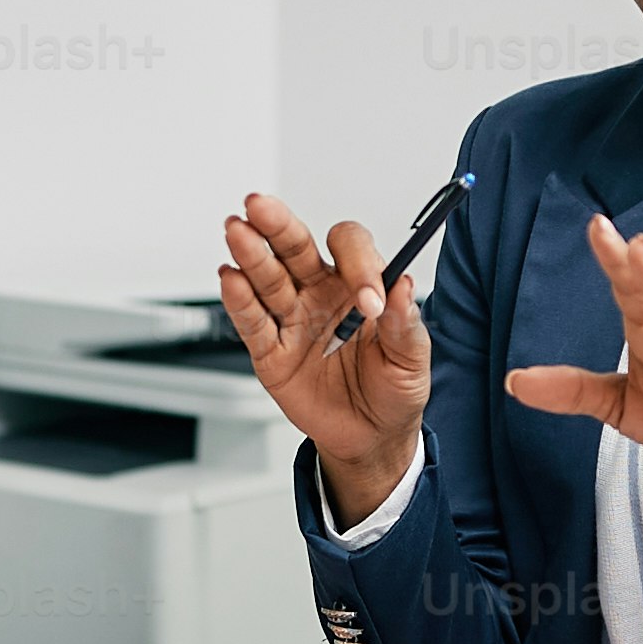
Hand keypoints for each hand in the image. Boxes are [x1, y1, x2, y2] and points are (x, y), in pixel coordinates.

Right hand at [213, 192, 433, 524]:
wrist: (370, 437)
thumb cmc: (394, 389)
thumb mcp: (412, 360)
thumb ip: (404, 322)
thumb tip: (402, 285)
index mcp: (359, 285)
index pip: (351, 249)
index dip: (358, 264)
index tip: (368, 300)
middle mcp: (321, 293)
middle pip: (296, 247)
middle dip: (278, 225)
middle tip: (260, 206)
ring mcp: (293, 319)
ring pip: (268, 278)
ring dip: (251, 254)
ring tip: (237, 232)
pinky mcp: (271, 351)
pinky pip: (253, 322)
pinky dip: (239, 301)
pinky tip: (229, 278)